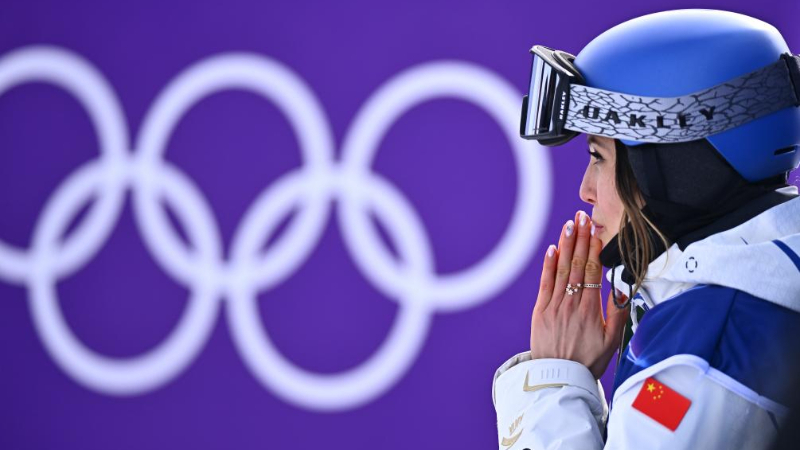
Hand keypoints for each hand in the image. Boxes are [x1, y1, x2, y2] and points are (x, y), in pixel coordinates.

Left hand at [529, 210, 629, 378]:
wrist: (559, 378)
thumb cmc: (588, 361)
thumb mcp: (612, 341)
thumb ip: (618, 314)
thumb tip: (622, 287)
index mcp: (590, 311)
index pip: (592, 273)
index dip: (594, 250)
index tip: (597, 232)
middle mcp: (571, 305)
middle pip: (576, 265)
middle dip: (580, 239)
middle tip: (583, 217)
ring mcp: (554, 307)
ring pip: (560, 270)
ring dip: (565, 245)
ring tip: (569, 225)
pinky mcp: (540, 311)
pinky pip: (544, 283)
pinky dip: (547, 265)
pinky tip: (551, 248)